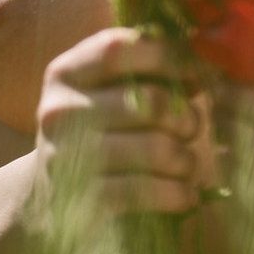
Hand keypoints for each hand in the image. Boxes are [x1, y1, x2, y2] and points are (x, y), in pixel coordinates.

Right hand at [32, 28, 218, 237]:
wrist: (50, 201)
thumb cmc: (100, 133)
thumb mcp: (110, 91)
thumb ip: (147, 69)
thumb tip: (203, 64)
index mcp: (66, 73)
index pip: (119, 49)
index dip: (167, 57)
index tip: (195, 76)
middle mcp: (59, 112)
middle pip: (150, 101)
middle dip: (186, 116)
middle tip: (192, 129)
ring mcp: (66, 159)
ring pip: (157, 148)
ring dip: (186, 159)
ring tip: (188, 165)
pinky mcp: (82, 205)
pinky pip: (150, 192)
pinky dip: (179, 194)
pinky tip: (185, 195)